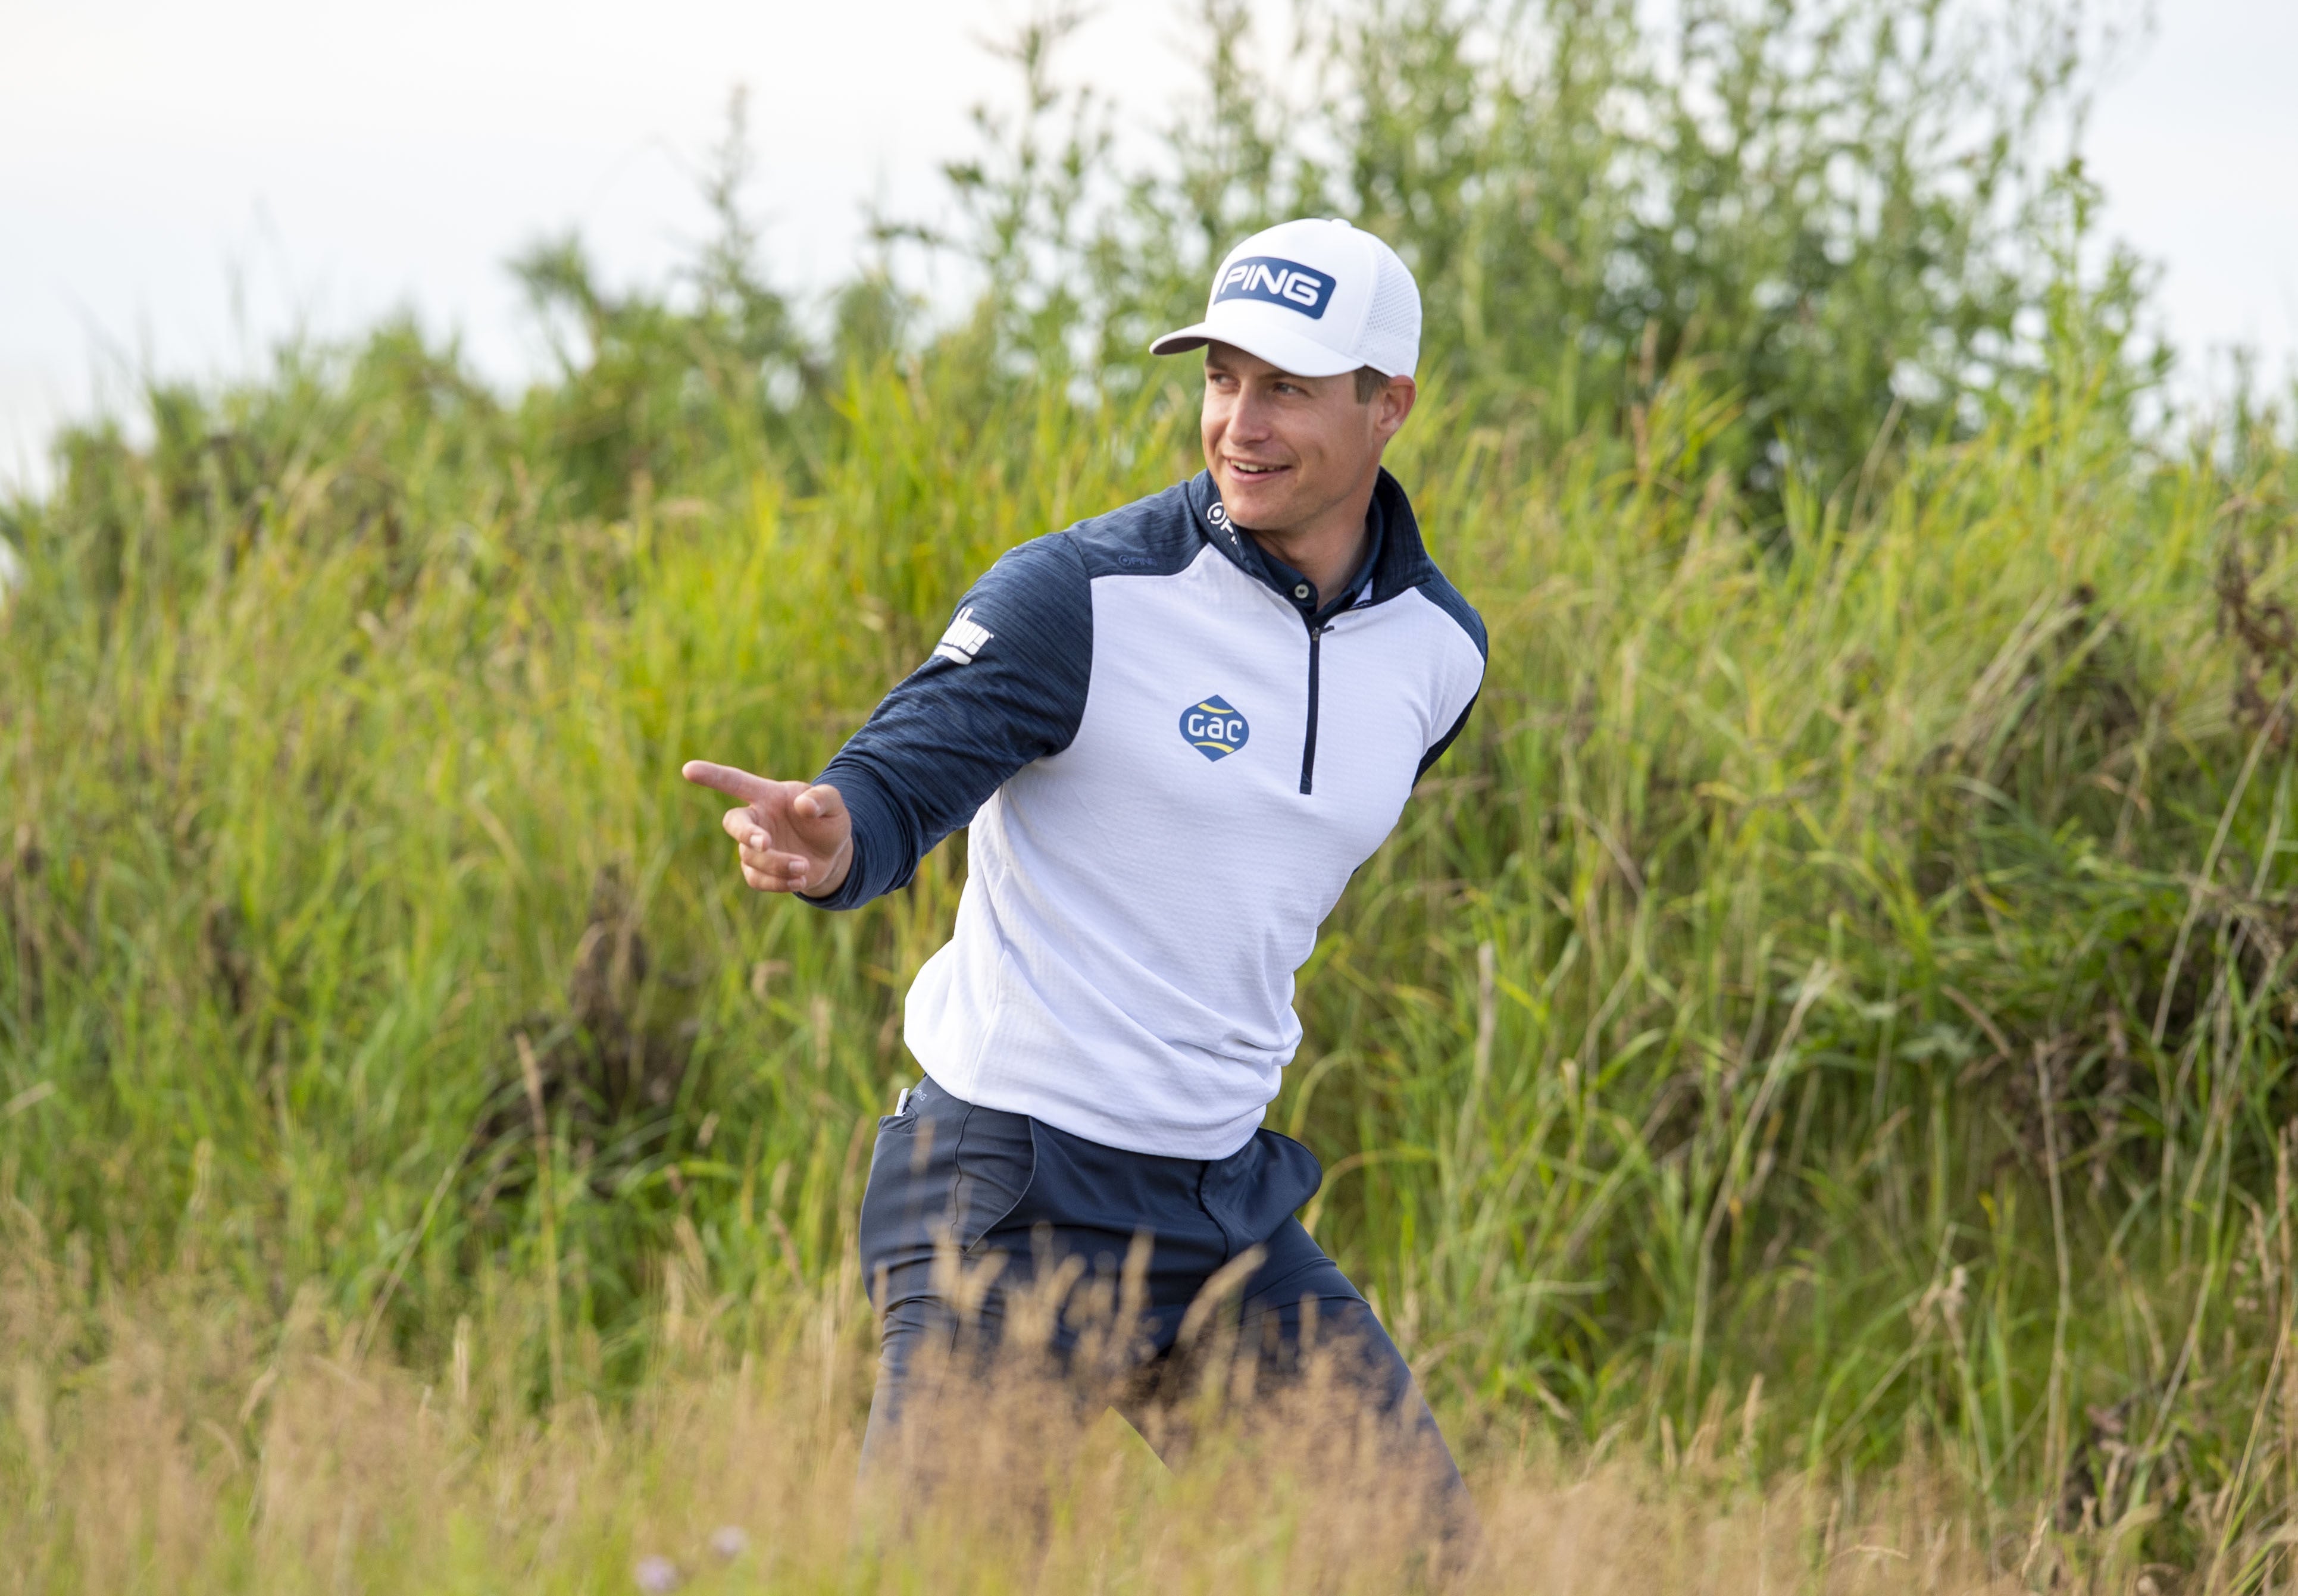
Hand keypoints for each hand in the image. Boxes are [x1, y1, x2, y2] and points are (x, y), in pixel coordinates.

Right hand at [681, 761, 853, 897]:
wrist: (831, 854)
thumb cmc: (827, 822)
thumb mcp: (834, 806)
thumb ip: (822, 798)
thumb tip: (803, 806)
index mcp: (768, 795)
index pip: (735, 782)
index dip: (713, 776)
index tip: (688, 769)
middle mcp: (756, 819)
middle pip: (734, 823)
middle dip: (746, 834)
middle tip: (765, 843)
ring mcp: (753, 847)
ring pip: (751, 856)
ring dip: (778, 864)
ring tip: (804, 867)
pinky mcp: (757, 871)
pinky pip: (757, 879)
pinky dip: (778, 882)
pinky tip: (800, 879)